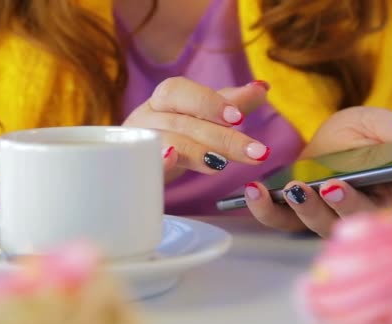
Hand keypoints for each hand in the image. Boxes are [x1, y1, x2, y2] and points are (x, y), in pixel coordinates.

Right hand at [122, 77, 271, 181]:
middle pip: (183, 122)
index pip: (179, 91)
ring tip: (222, 163)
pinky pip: (140, 164)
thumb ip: (228, 104)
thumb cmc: (169, 137)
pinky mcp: (131, 168)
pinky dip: (157, 161)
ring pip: (166, 142)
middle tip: (257, 153)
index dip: (208, 102)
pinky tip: (169, 159)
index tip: (238, 117)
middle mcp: (145, 118)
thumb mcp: (199, 119)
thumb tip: (262, 87)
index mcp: (162, 100)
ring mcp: (135, 144)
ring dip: (196, 150)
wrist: (129, 166)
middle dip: (222, 137)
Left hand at [245, 107, 391, 236]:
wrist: (323, 139)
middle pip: (360, 216)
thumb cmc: (356, 134)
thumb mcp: (377, 123)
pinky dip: (265, 209)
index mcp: (391, 186)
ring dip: (309, 208)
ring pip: (321, 223)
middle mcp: (361, 207)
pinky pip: (280, 220)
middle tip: (334, 187)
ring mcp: (326, 214)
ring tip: (296, 189)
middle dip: (348, 203)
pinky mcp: (295, 213)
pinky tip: (254, 190)